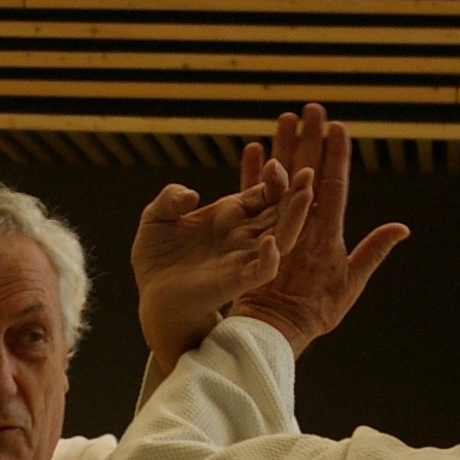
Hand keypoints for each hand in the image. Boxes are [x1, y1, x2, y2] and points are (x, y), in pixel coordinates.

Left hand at [130, 153, 313, 371]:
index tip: (275, 162)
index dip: (272, 179)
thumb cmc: (156, 258)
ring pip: (280, 237)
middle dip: (294, 192)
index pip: (262, 193)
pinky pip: (261, 270)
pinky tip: (271, 241)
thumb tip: (190, 195)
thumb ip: (169, 199)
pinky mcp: (236, 281)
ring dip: (294, 217)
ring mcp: (243, 258)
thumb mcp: (156, 218)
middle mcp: (243, 235)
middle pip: (279, 211)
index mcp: (230, 215)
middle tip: (308, 172)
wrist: (151, 297)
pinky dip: (269, 258)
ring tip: (306, 195)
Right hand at [230, 104, 408, 358]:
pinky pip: (251, 196)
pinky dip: (251, 173)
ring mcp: (279, 224)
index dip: (337, 155)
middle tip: (312, 108)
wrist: (276, 328)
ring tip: (284, 117)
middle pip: (308, 171)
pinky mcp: (254, 232)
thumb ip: (372, 252)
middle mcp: (303, 222)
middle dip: (310, 139)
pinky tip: (252, 148)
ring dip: (283, 146)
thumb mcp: (349, 283)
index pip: (334, 185)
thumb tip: (402, 227)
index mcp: (327, 231)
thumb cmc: (315, 312)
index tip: (339, 125)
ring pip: (281, 177)